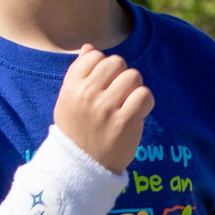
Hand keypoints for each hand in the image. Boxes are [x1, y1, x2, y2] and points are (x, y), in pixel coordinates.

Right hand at [53, 45, 152, 172]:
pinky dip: (145, 101)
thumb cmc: (77, 130)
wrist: (82, 166)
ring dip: (135, 88)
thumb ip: (78, 73)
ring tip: (128, 102)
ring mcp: (105, 108)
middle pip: (116, 62)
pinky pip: (144, 95)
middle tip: (120, 94)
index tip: (104, 84)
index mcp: (71, 87)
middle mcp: (87, 95)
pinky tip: (138, 111)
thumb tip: (89, 47)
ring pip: (133, 76)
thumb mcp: (68, 100)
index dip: (104, 67)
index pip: (94, 56)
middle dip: (122, 75)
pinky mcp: (124, 122)